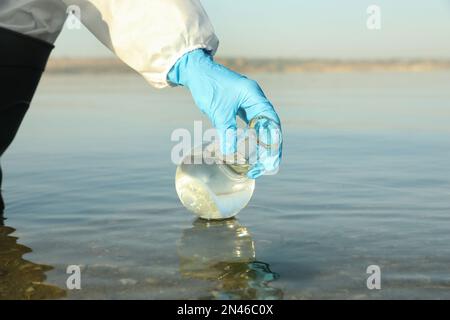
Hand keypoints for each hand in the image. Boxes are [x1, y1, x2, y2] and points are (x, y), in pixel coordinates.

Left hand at [167, 49, 281, 177]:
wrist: (196, 71)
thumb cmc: (208, 85)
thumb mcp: (218, 110)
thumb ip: (227, 130)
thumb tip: (231, 153)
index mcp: (255, 97)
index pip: (271, 122)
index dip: (273, 143)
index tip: (271, 160)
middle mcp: (256, 99)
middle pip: (270, 127)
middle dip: (270, 148)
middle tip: (268, 167)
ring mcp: (249, 103)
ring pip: (261, 127)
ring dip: (262, 145)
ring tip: (260, 164)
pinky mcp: (240, 106)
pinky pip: (250, 125)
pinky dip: (252, 138)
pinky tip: (250, 151)